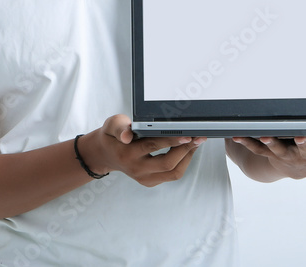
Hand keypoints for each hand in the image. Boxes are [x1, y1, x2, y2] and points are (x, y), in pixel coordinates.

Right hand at [78, 114, 205, 187]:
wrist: (106, 154)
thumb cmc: (113, 135)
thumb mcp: (112, 124)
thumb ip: (119, 127)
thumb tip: (127, 135)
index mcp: (127, 153)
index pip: (153, 146)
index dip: (172, 140)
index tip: (188, 134)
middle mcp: (136, 169)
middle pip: (168, 163)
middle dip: (186, 149)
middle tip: (199, 136)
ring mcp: (144, 178)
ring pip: (173, 172)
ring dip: (188, 157)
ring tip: (196, 142)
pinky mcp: (150, 181)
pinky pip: (172, 175)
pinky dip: (183, 162)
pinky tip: (187, 149)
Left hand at [229, 134, 305, 180]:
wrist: (298, 168)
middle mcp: (305, 154)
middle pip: (304, 148)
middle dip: (303, 142)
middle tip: (300, 135)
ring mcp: (286, 154)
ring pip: (278, 148)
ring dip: (271, 142)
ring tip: (263, 134)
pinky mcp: (269, 152)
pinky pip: (256, 147)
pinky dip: (247, 141)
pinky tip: (236, 135)